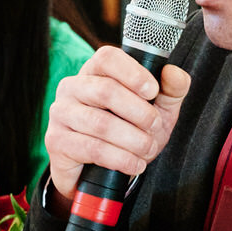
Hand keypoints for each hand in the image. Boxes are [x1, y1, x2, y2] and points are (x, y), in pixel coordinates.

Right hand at [43, 45, 190, 203]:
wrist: (101, 172)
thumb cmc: (128, 133)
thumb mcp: (156, 111)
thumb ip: (170, 90)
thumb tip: (174, 73)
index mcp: (94, 72)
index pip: (107, 57)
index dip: (132, 73)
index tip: (153, 91)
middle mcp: (72, 87)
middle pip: (106, 91)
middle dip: (139, 113)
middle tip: (155, 127)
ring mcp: (61, 113)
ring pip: (101, 123)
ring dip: (133, 140)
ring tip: (147, 149)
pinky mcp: (56, 140)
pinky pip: (93, 148)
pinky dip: (121, 159)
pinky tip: (134, 164)